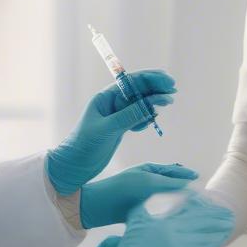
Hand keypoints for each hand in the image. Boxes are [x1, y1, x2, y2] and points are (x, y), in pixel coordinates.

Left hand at [46, 70, 176, 194]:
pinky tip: (152, 120)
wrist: (73, 166)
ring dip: (154, 102)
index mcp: (105, 97)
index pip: (131, 82)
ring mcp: (116, 115)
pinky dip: (146, 117)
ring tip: (169, 103)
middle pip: (138, 90)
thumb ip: (129, 116)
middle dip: (156, 88)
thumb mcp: (107, 130)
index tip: (167, 82)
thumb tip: (151, 103)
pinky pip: (138, 117)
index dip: (150, 80)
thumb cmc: (83, 145)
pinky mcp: (119, 128)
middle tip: (173, 90)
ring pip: (140, 104)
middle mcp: (111, 103)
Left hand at [79, 163, 198, 228]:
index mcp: (149, 170)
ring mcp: (144, 195)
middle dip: (185, 186)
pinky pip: (158, 209)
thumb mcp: (148, 182)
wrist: (98, 206)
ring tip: (191, 204)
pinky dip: (167, 210)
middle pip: (171, 183)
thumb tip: (189, 184)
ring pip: (166, 196)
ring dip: (177, 199)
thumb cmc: (122, 189)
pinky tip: (174, 216)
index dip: (186, 175)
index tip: (200, 178)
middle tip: (200, 193)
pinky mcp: (140, 210)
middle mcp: (148, 181)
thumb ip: (168, 183)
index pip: (173, 171)